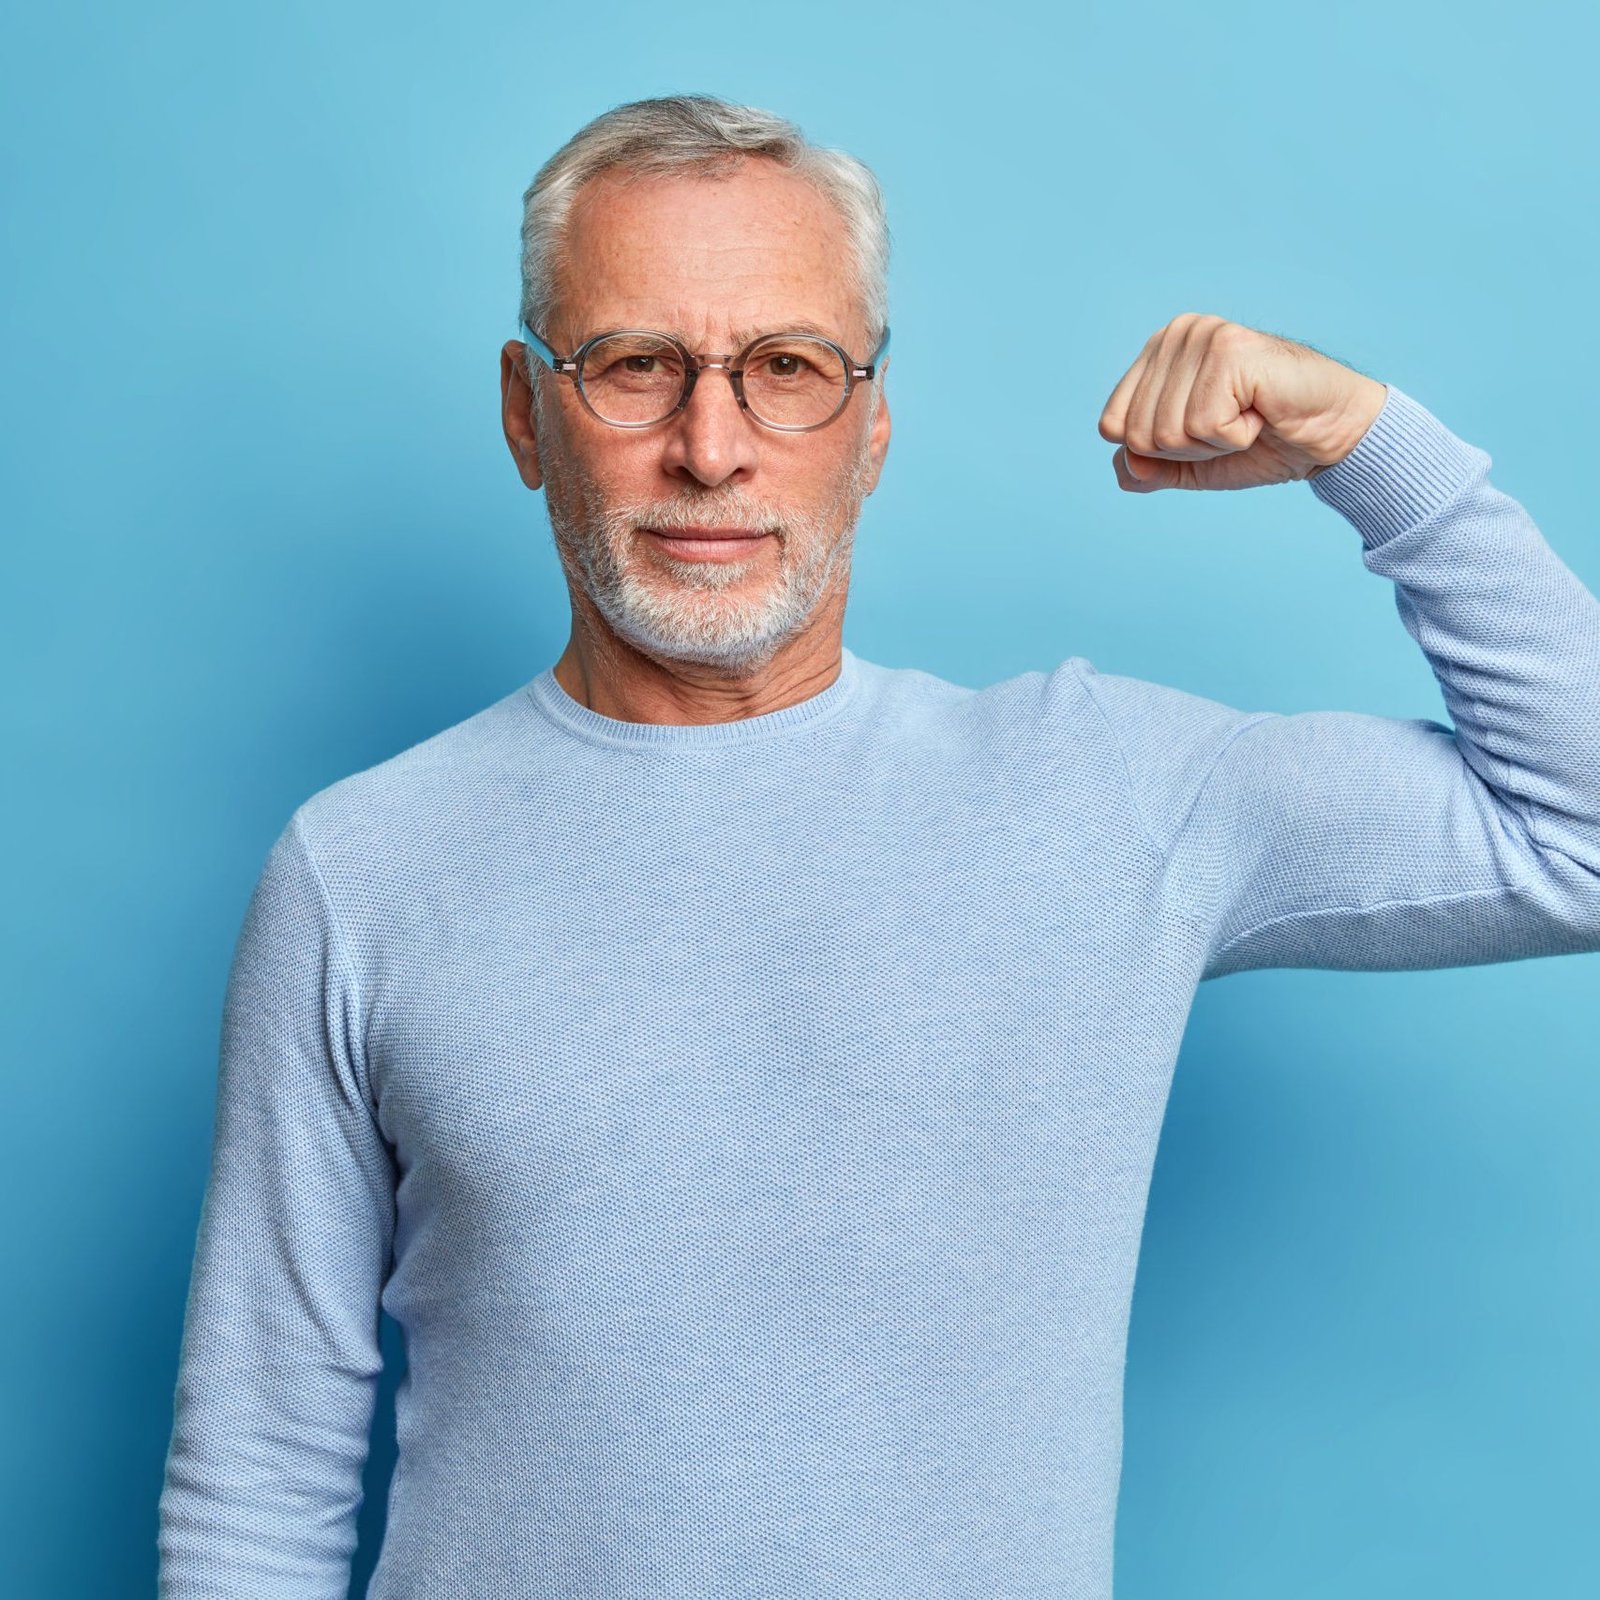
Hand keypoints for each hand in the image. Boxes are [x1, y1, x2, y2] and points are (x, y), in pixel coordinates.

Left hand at [1097, 313, 1388, 491]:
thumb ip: (1147, 469)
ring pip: (1167, 433)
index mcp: (1157, 354)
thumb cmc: (1264, 442)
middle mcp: (1175, 334)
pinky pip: (1203, 426)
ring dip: (1213, 444)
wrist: (1331, 434)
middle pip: (1137, 434)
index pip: (1112, 426)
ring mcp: (1201, 337)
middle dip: (1187, 450)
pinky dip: (1234, 437)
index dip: (1157, 452)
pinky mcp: (1229, 351)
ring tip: (1248, 418)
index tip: (1205, 432)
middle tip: (1232, 426)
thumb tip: (1125, 467)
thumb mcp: (1191, 464)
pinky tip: (1260, 413)